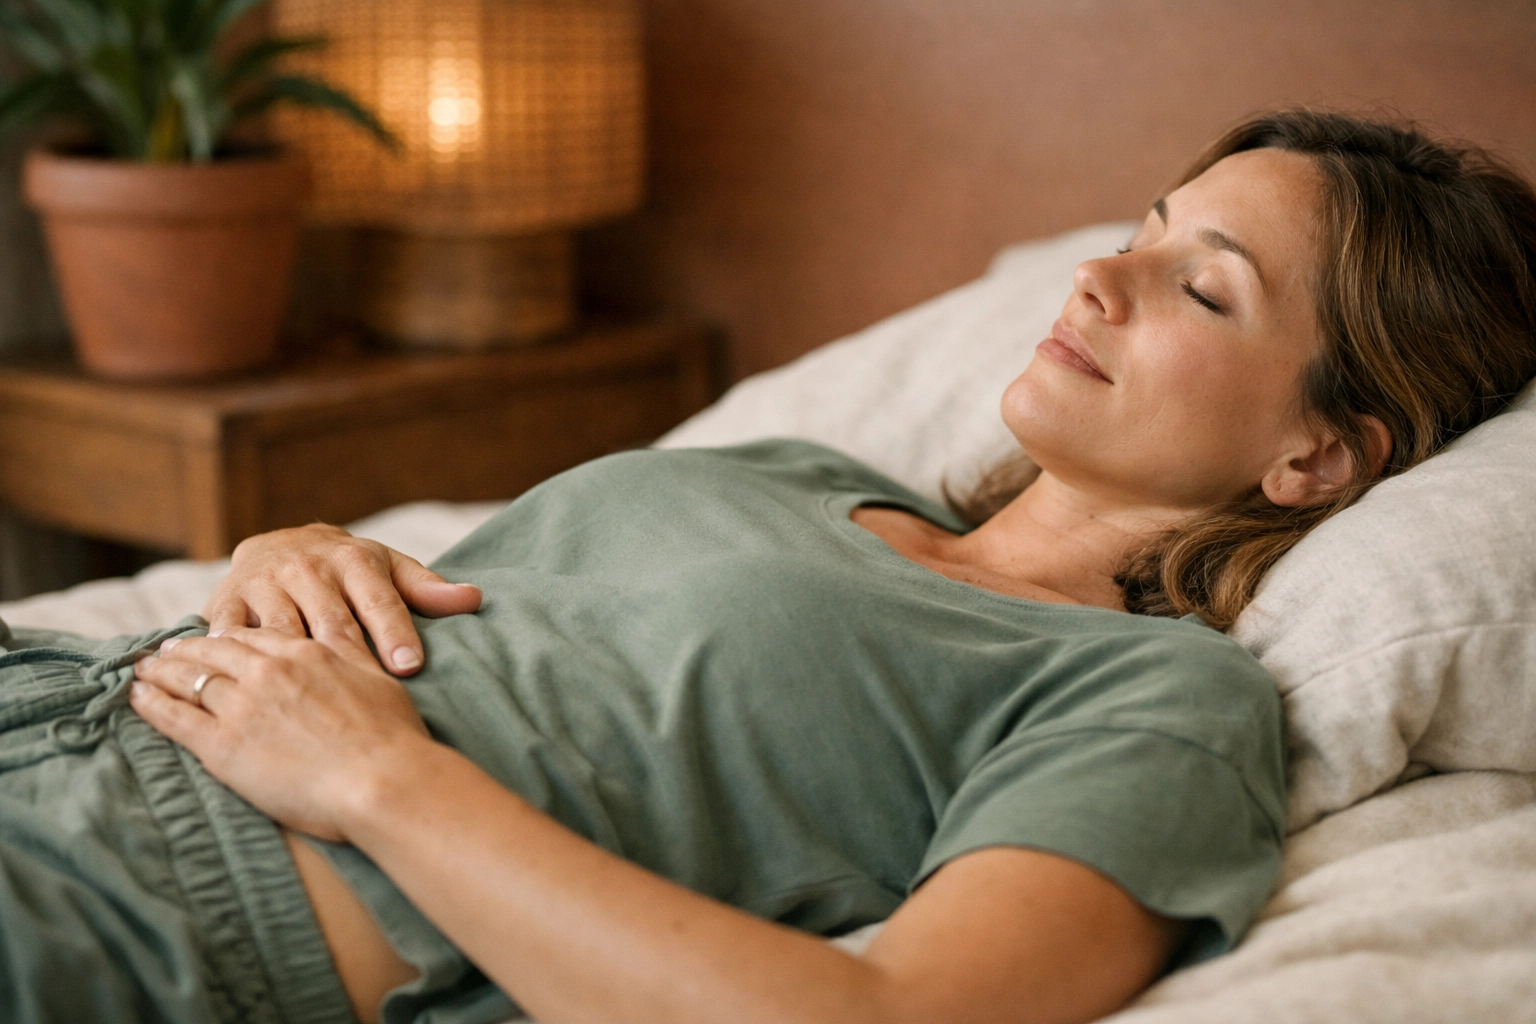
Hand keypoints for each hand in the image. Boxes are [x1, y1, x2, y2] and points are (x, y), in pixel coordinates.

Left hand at [131, 629, 437, 842]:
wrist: (382, 779)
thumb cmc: (391, 736)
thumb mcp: (376, 678)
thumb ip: (351, 651)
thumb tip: (344, 625)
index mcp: (304, 654)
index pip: (254, 637)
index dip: (228, 637)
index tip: (214, 638)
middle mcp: (267, 672)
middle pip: (214, 651)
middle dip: (185, 648)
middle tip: (166, 649)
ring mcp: (242, 707)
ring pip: (189, 678)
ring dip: (161, 671)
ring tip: (143, 669)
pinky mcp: (223, 746)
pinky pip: (175, 718)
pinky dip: (152, 704)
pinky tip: (137, 697)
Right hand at [205, 524, 481, 675]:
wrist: (278, 543)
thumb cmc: (347, 569)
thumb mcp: (387, 570)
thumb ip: (427, 589)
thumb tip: (475, 598)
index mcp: (354, 561)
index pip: (380, 602)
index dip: (395, 635)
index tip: (410, 667)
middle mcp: (308, 568)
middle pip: (332, 620)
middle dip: (351, 655)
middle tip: (366, 692)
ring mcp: (265, 583)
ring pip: (282, 630)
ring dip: (293, 663)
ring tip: (307, 699)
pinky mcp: (226, 600)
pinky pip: (231, 634)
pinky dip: (236, 658)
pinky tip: (247, 688)